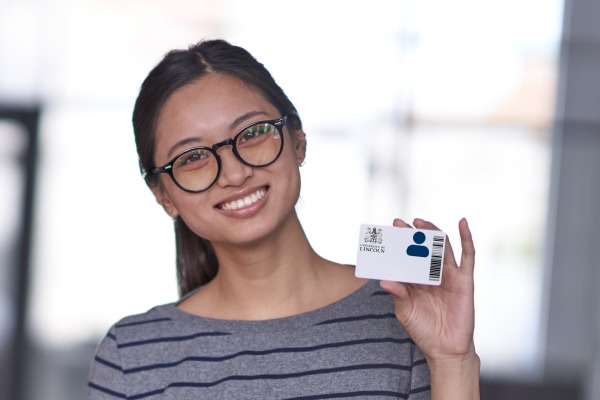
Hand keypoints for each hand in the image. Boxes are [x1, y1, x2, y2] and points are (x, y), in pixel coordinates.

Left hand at [380, 218, 476, 362]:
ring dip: (432, 232)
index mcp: (415, 280)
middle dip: (411, 235)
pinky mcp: (465, 279)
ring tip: (420, 221)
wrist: (445, 349)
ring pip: (442, 247)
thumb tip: (384, 280)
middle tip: (399, 223)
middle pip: (422, 248)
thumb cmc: (423, 330)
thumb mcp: (405, 311)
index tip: (387, 231)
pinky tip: (462, 223)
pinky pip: (468, 256)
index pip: (406, 257)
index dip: (398, 244)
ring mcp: (449, 275)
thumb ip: (397, 294)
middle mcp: (431, 274)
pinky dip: (467, 237)